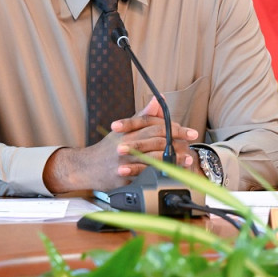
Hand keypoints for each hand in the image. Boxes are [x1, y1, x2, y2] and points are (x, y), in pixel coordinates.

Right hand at [42, 102, 197, 192]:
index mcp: (129, 131)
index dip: (174, 127)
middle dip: (176, 141)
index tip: (190, 131)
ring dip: (171, 159)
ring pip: (151, 158)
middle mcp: (126, 144)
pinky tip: (169, 175)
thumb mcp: (125, 129)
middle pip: (155, 140)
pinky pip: (142, 176)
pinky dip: (157, 175)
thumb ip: (143, 115)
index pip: (155, 125)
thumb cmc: (107, 148)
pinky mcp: (122, 177)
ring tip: (186, 160)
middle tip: (191, 143)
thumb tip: (158, 99)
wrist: (86, 167)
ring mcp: (124, 161)